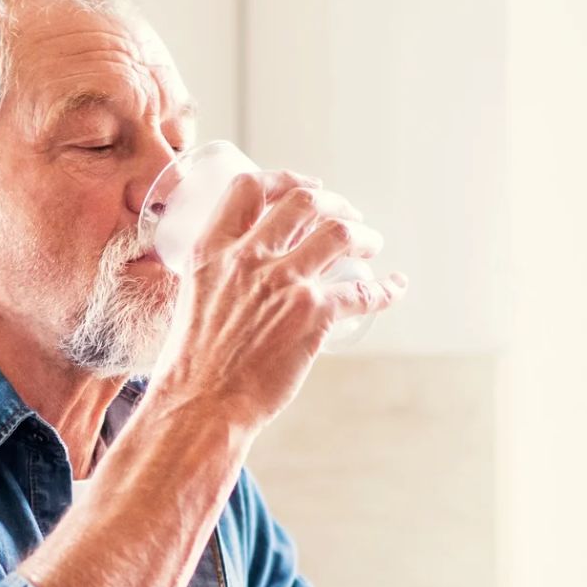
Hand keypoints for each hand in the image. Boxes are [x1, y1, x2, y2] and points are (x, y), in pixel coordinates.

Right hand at [148, 171, 395, 431]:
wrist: (201, 406)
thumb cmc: (191, 366)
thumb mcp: (192, 302)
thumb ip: (217, 281)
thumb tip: (240, 280)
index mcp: (212, 252)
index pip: (248, 189)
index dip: (284, 180)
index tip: (305, 187)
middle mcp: (249, 258)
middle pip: (303, 203)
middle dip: (334, 203)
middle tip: (348, 216)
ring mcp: (284, 284)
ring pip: (339, 234)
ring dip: (363, 234)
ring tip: (371, 243)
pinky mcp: (313, 316)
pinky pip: (363, 290)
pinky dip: (386, 288)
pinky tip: (395, 287)